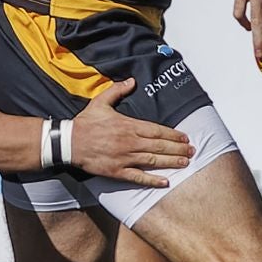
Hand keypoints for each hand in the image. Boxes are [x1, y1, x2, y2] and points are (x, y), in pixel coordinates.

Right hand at [70, 78, 194, 187]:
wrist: (68, 142)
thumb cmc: (85, 122)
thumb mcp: (100, 102)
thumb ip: (117, 90)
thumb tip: (132, 80)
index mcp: (129, 126)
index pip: (157, 131)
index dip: (173, 135)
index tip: (185, 138)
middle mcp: (130, 142)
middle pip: (159, 146)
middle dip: (178, 149)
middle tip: (192, 151)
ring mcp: (124, 158)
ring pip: (153, 161)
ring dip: (171, 162)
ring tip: (185, 162)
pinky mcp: (116, 171)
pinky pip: (138, 177)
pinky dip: (152, 180)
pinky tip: (165, 181)